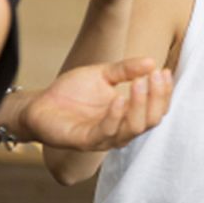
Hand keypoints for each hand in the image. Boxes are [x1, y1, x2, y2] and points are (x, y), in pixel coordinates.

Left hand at [24, 58, 173, 150]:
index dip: (163, 92)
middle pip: (151, 121)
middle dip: (156, 98)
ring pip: (133, 129)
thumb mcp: (102, 74)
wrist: (40, 104)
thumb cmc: (72, 92)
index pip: (156, 109)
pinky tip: (118, 99)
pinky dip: (115, 116)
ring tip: (140, 84)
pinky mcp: (85, 141)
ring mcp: (104, 138)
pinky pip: (106, 133)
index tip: (163, 71)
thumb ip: (126, 70)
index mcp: (128, 114)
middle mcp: (121, 129)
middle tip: (154, 76)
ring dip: (140, 106)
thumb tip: (151, 62)